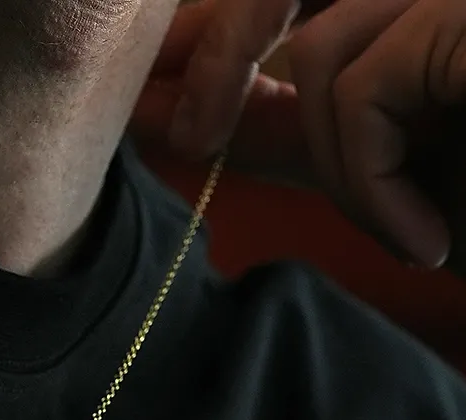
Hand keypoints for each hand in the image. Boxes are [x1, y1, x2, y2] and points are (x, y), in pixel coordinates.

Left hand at [133, 0, 465, 276]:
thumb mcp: (377, 167)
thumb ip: (288, 133)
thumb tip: (187, 123)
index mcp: (406, 7)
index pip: (283, 1)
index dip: (213, 44)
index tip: (154, 101)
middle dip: (218, 59)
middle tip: (190, 138)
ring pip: (318, 52)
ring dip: (337, 168)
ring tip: (398, 233)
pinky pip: (362, 88)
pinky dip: (372, 181)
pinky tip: (422, 238)